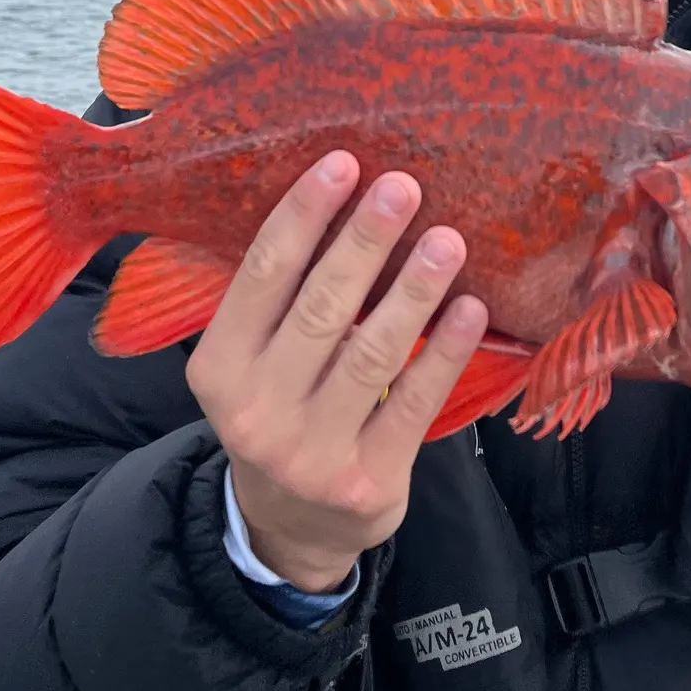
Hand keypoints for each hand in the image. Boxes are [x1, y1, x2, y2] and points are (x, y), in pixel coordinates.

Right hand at [186, 151, 486, 592]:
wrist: (290, 528)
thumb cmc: (281, 409)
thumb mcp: (253, 362)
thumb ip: (281, 298)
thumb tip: (344, 193)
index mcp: (219, 367)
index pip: (263, 276)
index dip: (303, 215)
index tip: (343, 163)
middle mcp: (256, 410)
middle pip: (321, 308)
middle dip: (365, 241)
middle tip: (404, 186)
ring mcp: (311, 451)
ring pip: (371, 354)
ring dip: (414, 291)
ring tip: (449, 240)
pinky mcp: (368, 480)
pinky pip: (414, 403)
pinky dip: (445, 352)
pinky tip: (471, 308)